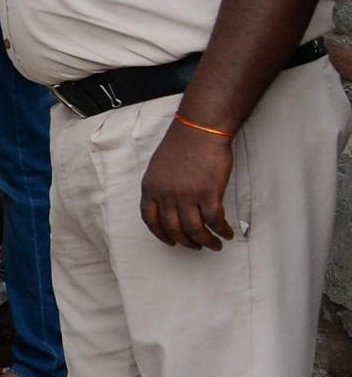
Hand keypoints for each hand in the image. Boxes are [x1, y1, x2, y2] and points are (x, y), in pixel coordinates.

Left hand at [140, 122, 235, 250]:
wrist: (199, 130)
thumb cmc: (181, 144)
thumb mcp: (158, 167)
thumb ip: (160, 187)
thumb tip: (168, 204)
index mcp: (151, 188)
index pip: (151, 220)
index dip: (161, 234)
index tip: (170, 242)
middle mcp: (166, 195)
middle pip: (174, 229)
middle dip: (186, 242)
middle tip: (196, 246)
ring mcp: (186, 196)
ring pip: (195, 230)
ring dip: (206, 242)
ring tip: (214, 245)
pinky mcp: (208, 194)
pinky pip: (214, 221)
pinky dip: (221, 231)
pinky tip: (227, 233)